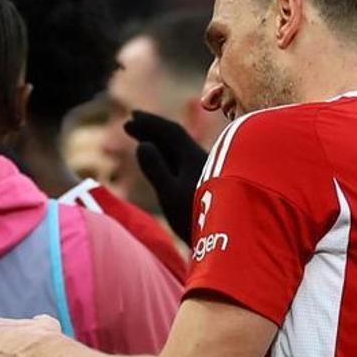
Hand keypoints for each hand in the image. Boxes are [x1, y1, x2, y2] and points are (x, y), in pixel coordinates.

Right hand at [124, 111, 207, 244]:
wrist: (225, 240)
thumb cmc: (195, 219)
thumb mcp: (170, 194)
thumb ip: (156, 169)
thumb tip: (142, 145)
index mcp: (193, 157)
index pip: (170, 131)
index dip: (150, 122)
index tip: (131, 116)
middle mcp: (200, 161)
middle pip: (174, 139)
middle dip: (152, 129)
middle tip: (130, 123)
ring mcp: (202, 173)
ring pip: (178, 151)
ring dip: (157, 143)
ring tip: (140, 140)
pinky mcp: (202, 186)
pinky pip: (180, 162)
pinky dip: (165, 157)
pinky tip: (160, 164)